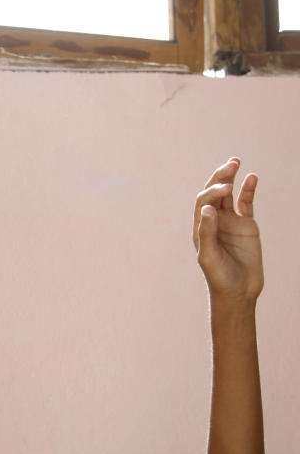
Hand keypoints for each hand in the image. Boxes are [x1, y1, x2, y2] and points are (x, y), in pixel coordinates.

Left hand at [193, 158, 262, 300]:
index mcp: (200, 228)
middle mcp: (214, 222)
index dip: (212, 192)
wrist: (238, 291)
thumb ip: (207, 232)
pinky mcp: (247, 225)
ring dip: (231, 178)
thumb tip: (208, 208)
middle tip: (230, 164)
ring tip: (235, 162)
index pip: (203, 202)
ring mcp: (230, 222)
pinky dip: (249, 190)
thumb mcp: (209, 256)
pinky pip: (247, 203)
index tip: (225, 189)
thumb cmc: (219, 277)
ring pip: (230, 195)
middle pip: (214, 193)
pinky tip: (252, 178)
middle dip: (219, 178)